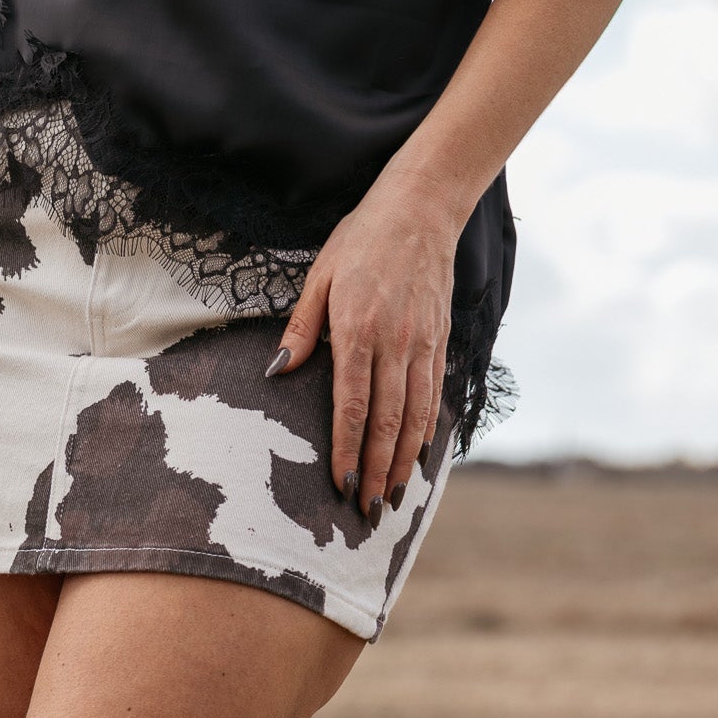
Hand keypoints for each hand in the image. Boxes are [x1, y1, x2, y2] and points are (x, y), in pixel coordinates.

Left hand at [271, 166, 462, 519]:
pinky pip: (433, 397)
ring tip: (391, 497)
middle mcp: (396, 344)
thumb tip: (277, 372)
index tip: (340, 484)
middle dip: (376, 471)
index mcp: (359, 330)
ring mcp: (423, 345)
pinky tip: (416, 459)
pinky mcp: (440, 342)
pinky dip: (425, 433)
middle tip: (366, 510)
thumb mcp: (320, 275)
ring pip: (414, 416)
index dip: (347, 449)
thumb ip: (301, 328)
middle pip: (386, 422)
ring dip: (403, 462)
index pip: (352, 405)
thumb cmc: (362, 239)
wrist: (423, 207)